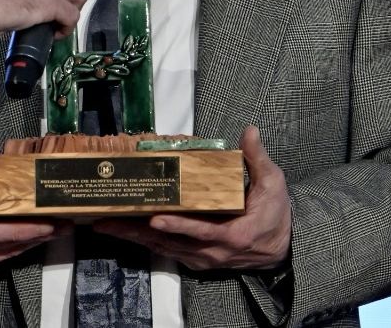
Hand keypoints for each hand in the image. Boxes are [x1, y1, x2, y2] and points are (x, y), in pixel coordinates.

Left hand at [93, 126, 289, 270]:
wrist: (283, 248)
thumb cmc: (276, 215)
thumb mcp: (273, 184)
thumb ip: (257, 158)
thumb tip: (249, 131)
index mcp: (233, 234)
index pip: (200, 231)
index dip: (177, 226)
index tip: (155, 218)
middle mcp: (214, 251)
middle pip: (170, 242)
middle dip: (137, 232)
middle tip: (107, 222)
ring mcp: (204, 258)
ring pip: (164, 248)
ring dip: (135, 238)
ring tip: (108, 225)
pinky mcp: (198, 259)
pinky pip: (169, 251)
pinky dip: (147, 243)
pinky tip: (128, 233)